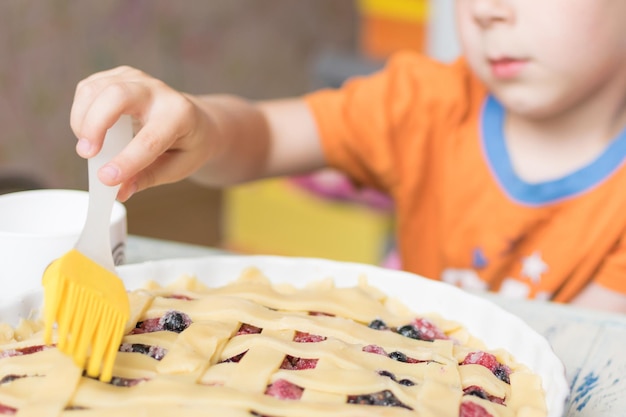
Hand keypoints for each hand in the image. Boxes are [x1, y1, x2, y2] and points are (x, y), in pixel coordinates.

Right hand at [71, 66, 216, 200]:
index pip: (150, 138)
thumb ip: (148, 178)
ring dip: (82, 120)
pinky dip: (81, 111)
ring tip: (90, 147)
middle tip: (87, 154)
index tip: (106, 178)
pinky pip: (88, 89)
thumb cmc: (187, 145)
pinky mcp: (119, 76)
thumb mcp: (178, 167)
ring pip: (95, 90)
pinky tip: (89, 131)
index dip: (127, 160)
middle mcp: (158, 91)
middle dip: (95, 124)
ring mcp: (137, 78)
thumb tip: (119, 191)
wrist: (196, 119)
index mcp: (180, 115)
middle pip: (117, 95)